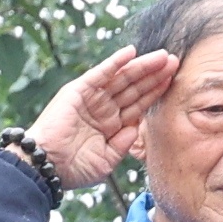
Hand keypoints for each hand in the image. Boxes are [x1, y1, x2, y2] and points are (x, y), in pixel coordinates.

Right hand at [27, 50, 177, 193]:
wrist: (46, 167)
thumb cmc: (73, 169)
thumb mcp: (106, 160)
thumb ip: (123, 144)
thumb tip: (138, 127)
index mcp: (111, 126)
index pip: (138, 104)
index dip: (156, 93)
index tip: (175, 82)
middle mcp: (103, 109)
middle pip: (134, 88)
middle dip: (154, 75)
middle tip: (176, 61)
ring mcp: (91, 98)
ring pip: (122, 78)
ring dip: (142, 66)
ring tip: (163, 56)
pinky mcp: (79, 91)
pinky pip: (101, 73)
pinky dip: (115, 62)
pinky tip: (132, 52)